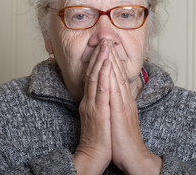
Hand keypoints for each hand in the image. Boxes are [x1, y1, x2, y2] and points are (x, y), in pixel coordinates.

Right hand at [73, 39, 111, 173]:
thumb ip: (100, 103)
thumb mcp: (99, 116)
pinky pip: (101, 90)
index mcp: (90, 101)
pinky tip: (106, 64)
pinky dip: (103, 75)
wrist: (94, 155)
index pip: (93, 76)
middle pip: (93, 73)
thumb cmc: (101, 138)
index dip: (98, 60)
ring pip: (96, 78)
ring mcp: (92, 105)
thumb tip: (105, 92)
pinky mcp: (98, 112)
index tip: (103, 47)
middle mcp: (89, 100)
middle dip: (99, 55)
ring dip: (100, 60)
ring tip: (105, 46)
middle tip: (104, 39)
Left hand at [109, 44, 161, 174]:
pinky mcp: (120, 111)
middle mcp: (125, 98)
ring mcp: (123, 103)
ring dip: (112, 59)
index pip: (117, 76)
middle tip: (107, 38)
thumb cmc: (124, 139)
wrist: (133, 156)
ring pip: (116, 77)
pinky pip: (114, 90)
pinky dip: (111, 76)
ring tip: (107, 44)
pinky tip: (108, 65)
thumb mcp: (121, 117)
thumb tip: (112, 95)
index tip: (108, 47)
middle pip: (117, 72)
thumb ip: (118, 104)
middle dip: (112, 54)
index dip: (112, 60)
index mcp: (124, 100)